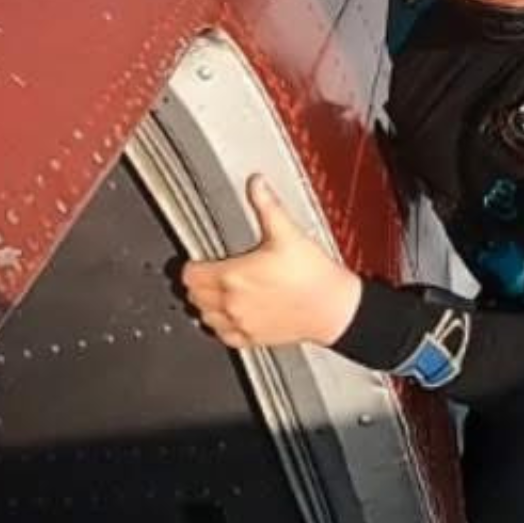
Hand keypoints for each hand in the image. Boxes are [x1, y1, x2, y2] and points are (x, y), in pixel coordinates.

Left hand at [181, 175, 363, 348]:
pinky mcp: (252, 339)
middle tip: (208, 274)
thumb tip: (256, 183)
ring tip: (217, 294)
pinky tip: (232, 316)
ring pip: (205, 318)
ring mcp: (241, 324)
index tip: (199, 261)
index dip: (192, 265)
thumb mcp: (288, 233)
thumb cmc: (313, 275)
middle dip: (197, 285)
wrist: (333, 307)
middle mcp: (232, 303)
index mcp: (233, 277)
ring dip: (206, 306)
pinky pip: (223, 336)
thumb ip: (267, 205)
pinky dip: (221, 327)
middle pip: (193, 297)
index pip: (189, 275)